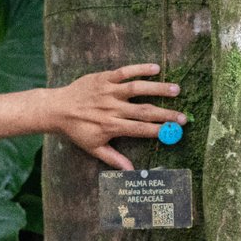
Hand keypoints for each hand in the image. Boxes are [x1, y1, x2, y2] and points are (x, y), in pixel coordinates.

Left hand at [49, 64, 184, 169]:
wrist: (56, 108)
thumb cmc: (77, 130)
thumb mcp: (93, 147)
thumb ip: (113, 159)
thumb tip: (130, 171)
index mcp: (111, 126)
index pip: (140, 129)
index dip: (159, 130)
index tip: (176, 132)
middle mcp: (112, 108)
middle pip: (144, 111)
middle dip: (166, 114)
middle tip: (184, 117)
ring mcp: (108, 91)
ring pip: (137, 89)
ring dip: (158, 89)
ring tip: (176, 90)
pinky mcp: (104, 78)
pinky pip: (124, 71)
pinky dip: (140, 69)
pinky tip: (156, 69)